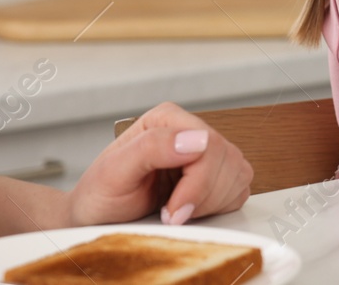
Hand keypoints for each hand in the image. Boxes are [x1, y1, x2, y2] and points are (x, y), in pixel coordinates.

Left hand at [66, 102, 251, 228]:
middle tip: (171, 215)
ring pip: (238, 173)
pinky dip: (220, 206)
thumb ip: (151, 148)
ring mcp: (207, 153)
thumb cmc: (100, 196)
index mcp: (168, 120)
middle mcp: (191, 131)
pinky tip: (191, 210)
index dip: (197, 182)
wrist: (98, 218)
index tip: (174, 211)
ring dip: (210, 203)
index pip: (208, 144)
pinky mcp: (219, 175)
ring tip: (176, 211)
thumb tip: (194, 139)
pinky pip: (240, 189)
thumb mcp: (113, 172)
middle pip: (226, 159)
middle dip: (201, 197)